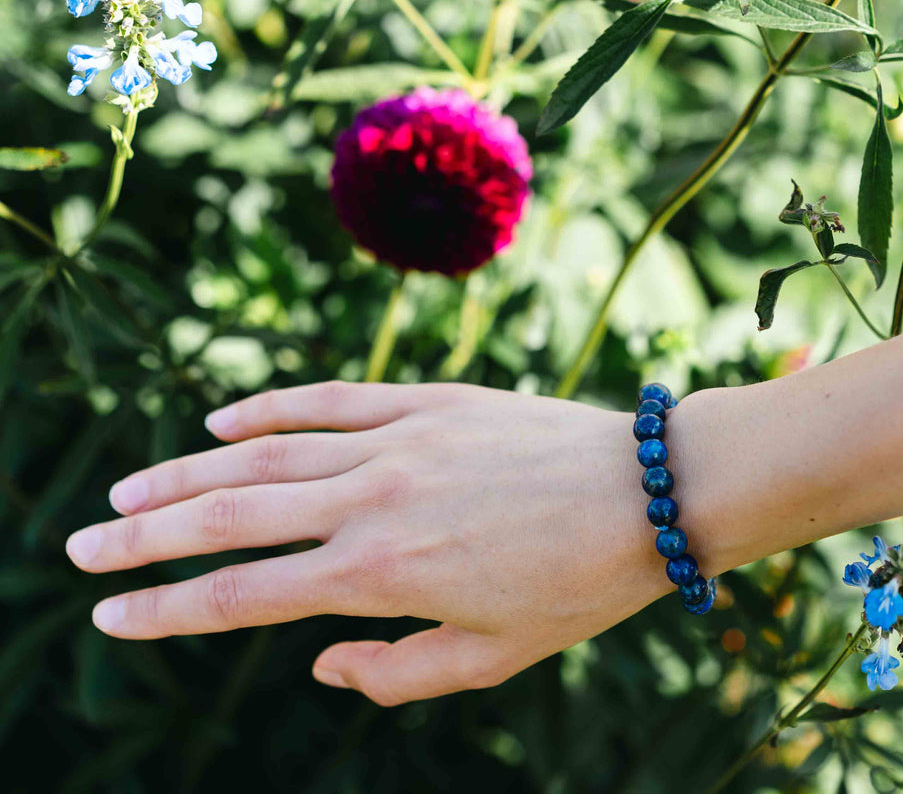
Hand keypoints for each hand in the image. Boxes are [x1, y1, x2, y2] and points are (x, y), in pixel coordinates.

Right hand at [64, 381, 704, 704]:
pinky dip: (269, 410)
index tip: (113, 617)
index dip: (169, 610)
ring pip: (265, 455)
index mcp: (384, 576)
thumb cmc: (580, 586)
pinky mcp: (429, 400)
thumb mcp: (494, 657)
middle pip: (230, 519)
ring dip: (185, 474)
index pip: (245, 596)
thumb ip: (396, 672)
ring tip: (125, 495)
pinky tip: (221, 423)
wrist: (652, 493)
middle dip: (144, 541)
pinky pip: (331, 400)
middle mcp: (374, 503)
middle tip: (79, 552)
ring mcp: (398, 442)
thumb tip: (320, 660)